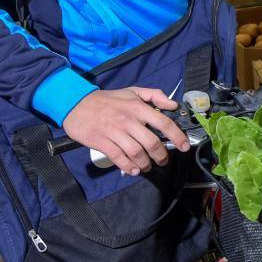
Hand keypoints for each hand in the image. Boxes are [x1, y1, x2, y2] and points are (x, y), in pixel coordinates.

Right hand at [63, 87, 188, 176]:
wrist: (76, 103)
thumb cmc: (108, 99)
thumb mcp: (132, 91)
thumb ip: (154, 95)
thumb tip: (173, 104)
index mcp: (138, 107)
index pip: (164, 123)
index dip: (177, 136)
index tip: (185, 146)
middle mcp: (128, 120)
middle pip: (152, 143)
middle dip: (161, 155)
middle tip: (163, 160)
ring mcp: (114, 131)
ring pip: (137, 152)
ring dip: (146, 163)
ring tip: (147, 166)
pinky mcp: (101, 141)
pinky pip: (119, 158)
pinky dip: (129, 166)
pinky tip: (134, 170)